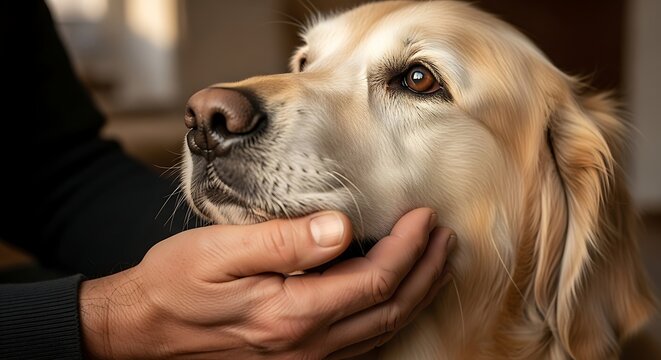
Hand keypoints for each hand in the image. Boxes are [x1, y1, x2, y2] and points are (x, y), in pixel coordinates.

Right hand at [79, 208, 455, 358]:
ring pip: (381, 331)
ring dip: (416, 295)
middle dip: (425, 271)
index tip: (423, 217)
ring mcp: (303, 358)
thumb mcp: (220, 250)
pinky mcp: (296, 359)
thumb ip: (284, 241)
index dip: (408, 248)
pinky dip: (389, 318)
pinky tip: (395, 297)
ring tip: (435, 263)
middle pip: (389, 309)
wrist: (145, 329)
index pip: (374, 280)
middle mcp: (306, 344)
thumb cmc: (177, 283)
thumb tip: (341, 228)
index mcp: (291, 312)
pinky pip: (360, 344)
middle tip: (444, 237)